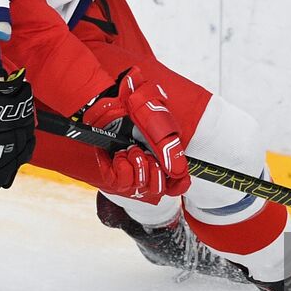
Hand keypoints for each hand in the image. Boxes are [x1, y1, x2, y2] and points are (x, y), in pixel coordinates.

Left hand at [78, 68, 189, 202]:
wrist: (118, 101)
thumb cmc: (141, 108)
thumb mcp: (159, 124)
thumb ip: (170, 149)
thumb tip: (178, 172)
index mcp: (165, 158)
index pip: (178, 185)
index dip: (176, 185)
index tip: (169, 173)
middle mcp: (149, 167)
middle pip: (156, 190)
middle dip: (150, 170)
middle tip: (144, 150)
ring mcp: (130, 170)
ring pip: (136, 187)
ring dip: (134, 165)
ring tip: (129, 148)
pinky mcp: (112, 171)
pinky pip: (116, 181)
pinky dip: (117, 165)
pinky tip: (117, 152)